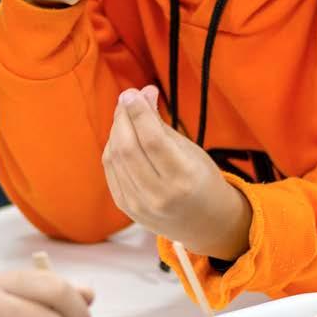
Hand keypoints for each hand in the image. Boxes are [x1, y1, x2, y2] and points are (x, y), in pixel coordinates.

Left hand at [102, 86, 251, 258]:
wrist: (205, 224)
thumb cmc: (201, 180)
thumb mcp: (191, 150)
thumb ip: (161, 124)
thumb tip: (142, 92)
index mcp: (182, 179)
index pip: (151, 139)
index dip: (138, 112)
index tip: (132, 92)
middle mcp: (159, 195)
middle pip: (128, 148)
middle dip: (123, 117)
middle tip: (127, 98)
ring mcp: (139, 204)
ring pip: (114, 157)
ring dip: (116, 130)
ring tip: (126, 114)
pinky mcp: (126, 207)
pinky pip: (111, 170)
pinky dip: (112, 147)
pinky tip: (121, 135)